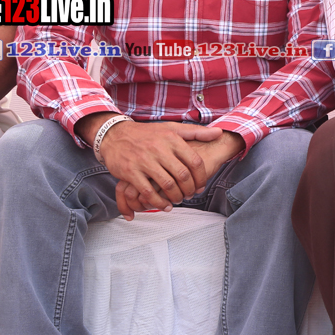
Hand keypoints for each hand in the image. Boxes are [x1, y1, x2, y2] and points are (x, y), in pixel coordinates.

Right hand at [116, 128, 243, 218]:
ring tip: (178, 200)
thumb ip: (196, 132)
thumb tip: (219, 133)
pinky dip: (158, 202)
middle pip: (183, 175)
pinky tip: (163, 205)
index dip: (201, 177)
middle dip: (189, 189)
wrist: (115, 135)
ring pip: (167, 185)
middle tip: (190, 195)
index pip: (194, 161)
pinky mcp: (130, 172)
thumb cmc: (147, 134)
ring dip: (175, 197)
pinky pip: (147, 192)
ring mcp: (144, 161)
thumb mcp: (171, 129)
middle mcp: (159, 149)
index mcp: (172, 139)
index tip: (201, 186)